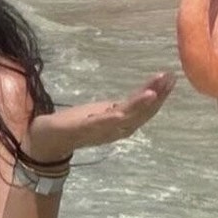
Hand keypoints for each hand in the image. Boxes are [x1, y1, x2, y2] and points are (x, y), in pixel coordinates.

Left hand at [24, 72, 175, 157]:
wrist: (47, 139)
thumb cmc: (74, 124)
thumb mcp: (100, 112)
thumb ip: (118, 107)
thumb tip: (135, 97)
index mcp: (118, 124)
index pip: (143, 109)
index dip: (159, 96)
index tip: (170, 78)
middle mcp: (114, 130)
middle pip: (140, 113)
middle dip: (157, 96)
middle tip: (170, 78)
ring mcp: (100, 130)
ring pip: (127, 117)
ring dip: (142, 105)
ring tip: (155, 91)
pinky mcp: (84, 129)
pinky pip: (105, 123)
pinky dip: (117, 117)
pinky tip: (126, 109)